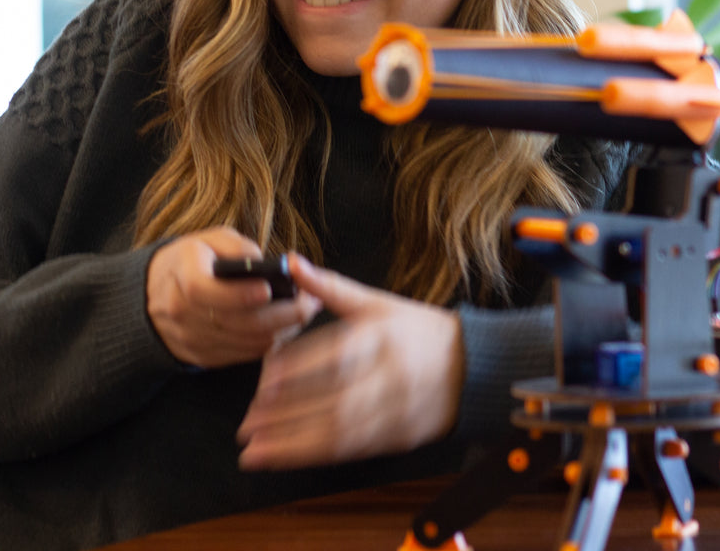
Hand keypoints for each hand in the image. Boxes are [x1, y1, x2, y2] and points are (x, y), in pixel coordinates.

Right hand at [145, 228, 319, 367]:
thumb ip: (236, 247)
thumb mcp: (208, 239)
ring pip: (245, 342)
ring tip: (305, 311)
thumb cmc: (191, 260)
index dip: (239, 293)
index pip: (205, 291)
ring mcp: (192, 339)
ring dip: (282, 329)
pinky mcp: (203, 357)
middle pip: (236, 322)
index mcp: (182, 277)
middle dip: (281, 314)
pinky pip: (243, 355)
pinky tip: (286, 327)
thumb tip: (266, 264)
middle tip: (311, 301)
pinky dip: (269, 342)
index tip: (269, 288)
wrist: (152, 295)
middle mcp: (182, 313)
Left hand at [236, 255, 463, 469]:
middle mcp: (389, 376)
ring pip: (341, 432)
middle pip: (334, 400)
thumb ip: (330, 286)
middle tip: (246, 425)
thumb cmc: (419, 331)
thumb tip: (290, 263)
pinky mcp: (398, 437)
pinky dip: (319, 456)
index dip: (299, 369)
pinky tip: (288, 458)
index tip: (264, 380)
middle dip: (287, 417)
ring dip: (295, 445)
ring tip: (256, 451)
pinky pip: (355, 449)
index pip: (336, 353)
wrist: (473, 366)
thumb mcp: (378, 302)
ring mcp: (396, 410)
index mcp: (382, 336)